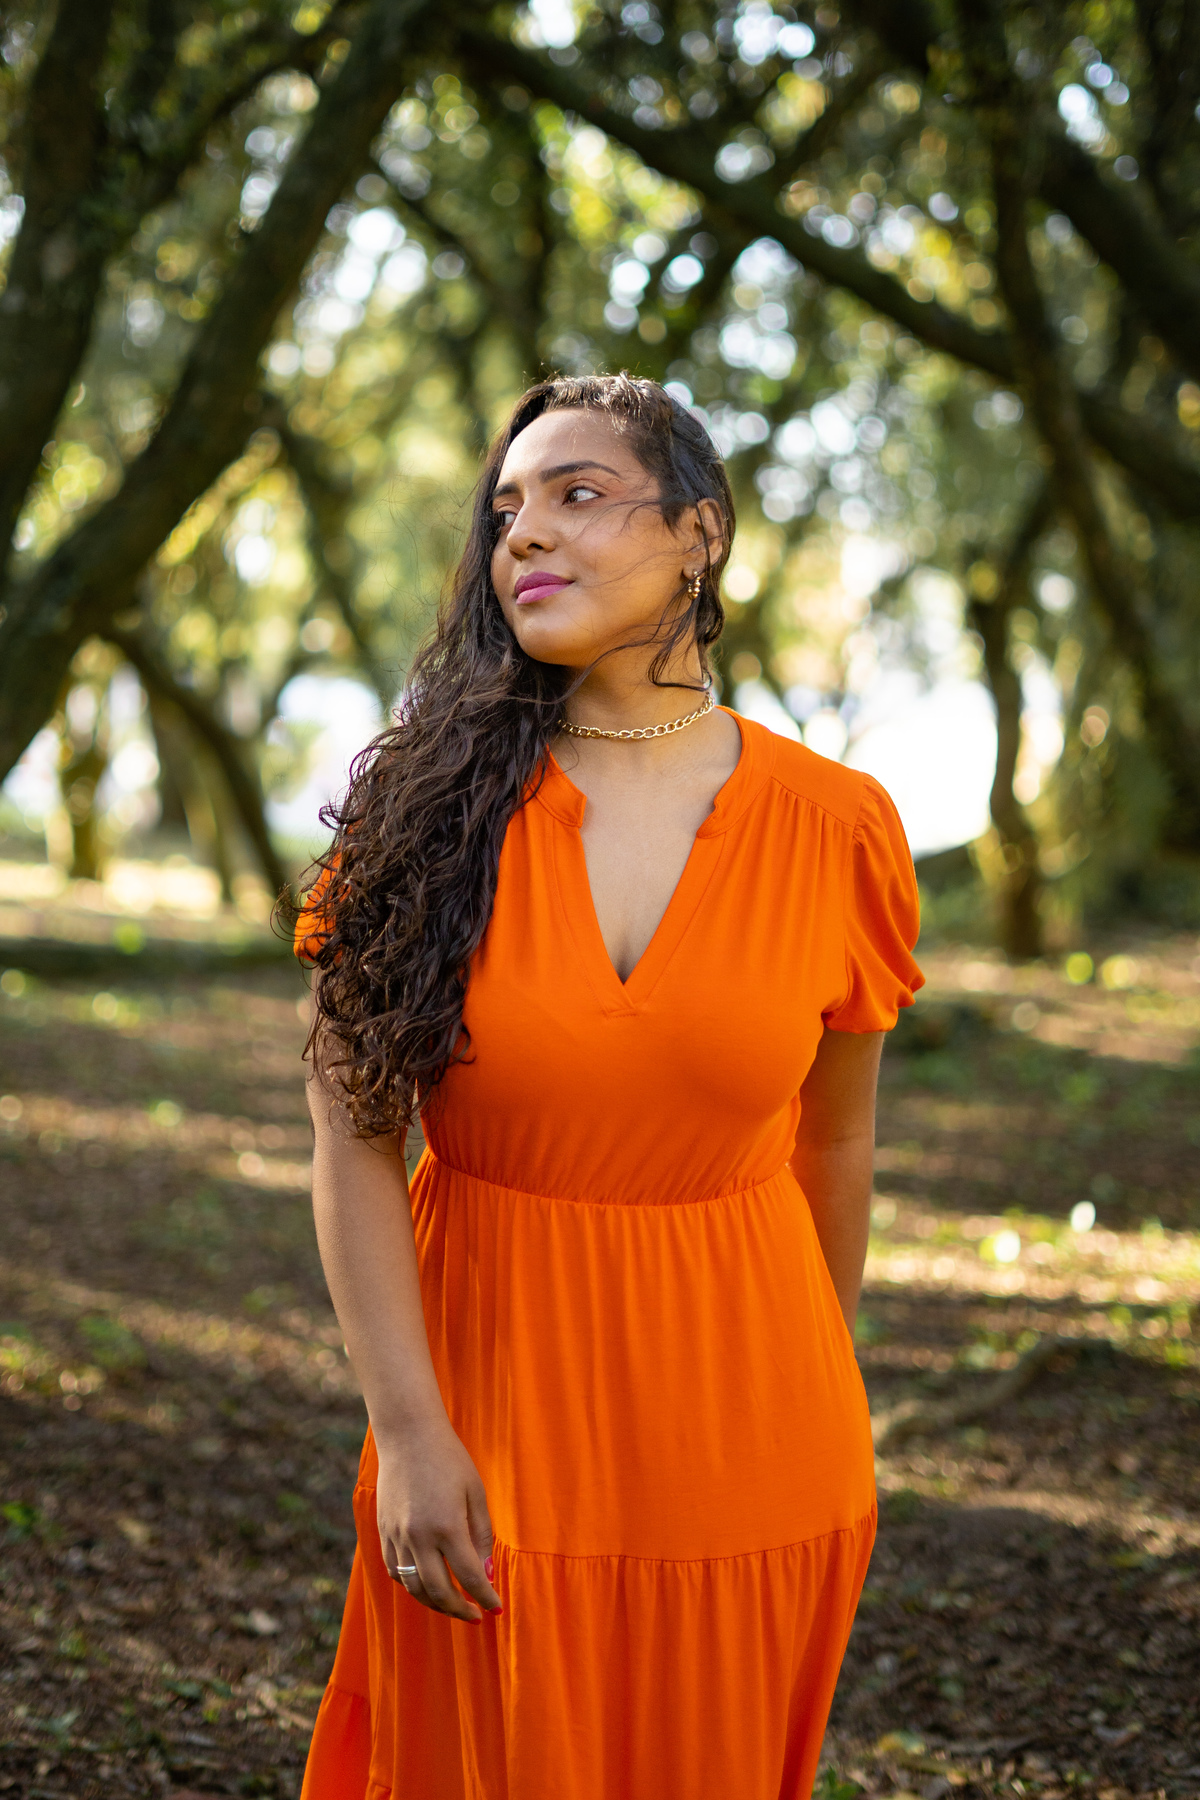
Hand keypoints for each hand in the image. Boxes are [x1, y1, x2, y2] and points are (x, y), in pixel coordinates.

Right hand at [374, 1415, 501, 1622]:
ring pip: (414, 1587)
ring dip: (435, 1604)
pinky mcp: (384, 1532)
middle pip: (439, 1591)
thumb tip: (486, 1574)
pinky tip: (426, 1585)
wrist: (408, 1435)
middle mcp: (419, 1537)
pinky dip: (412, 1585)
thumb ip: (482, 1535)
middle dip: (459, 1610)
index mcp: (448, 1526)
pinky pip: (396, 1571)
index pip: (469, 1577)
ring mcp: (397, 1536)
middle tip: (476, 1616)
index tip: (496, 1609)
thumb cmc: (449, 1459)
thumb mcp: (476, 1492)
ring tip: (454, 1606)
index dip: (485, 1598)